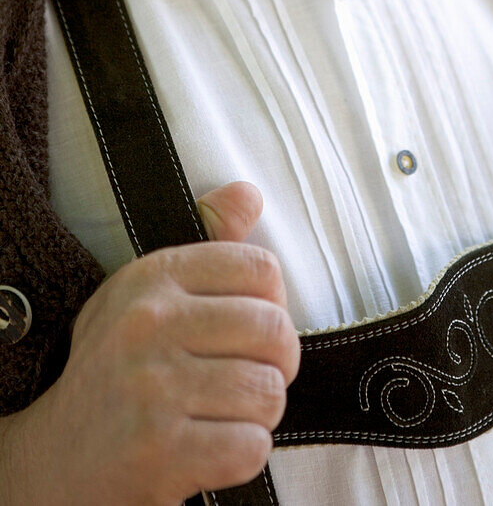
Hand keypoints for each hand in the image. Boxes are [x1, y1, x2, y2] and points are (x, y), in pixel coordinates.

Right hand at [3, 181, 298, 505]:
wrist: (54, 459)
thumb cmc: (116, 369)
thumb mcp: (147, 293)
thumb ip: (209, 242)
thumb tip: (249, 193)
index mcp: (152, 277)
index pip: (261, 268)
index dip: (273, 304)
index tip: (252, 330)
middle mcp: (150, 325)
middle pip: (275, 330)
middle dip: (277, 363)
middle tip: (251, 378)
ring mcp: (154, 390)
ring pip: (268, 391)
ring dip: (260, 412)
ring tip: (226, 412)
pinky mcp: (161, 452)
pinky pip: (252, 446)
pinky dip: (245, 454)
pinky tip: (213, 447)